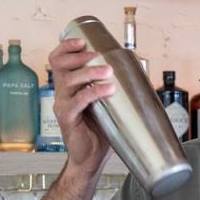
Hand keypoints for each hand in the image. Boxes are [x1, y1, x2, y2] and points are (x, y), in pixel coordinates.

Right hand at [49, 38, 115, 177]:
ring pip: (69, 81)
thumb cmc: (100, 130)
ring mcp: (63, 105)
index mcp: (69, 87)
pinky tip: (108, 90)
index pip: (59, 60)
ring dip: (90, 73)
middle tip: (99, 56)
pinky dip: (94, 93)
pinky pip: (77, 101)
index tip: (82, 41)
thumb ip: (114, 86)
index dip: (66, 48)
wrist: (91, 157)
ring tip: (108, 72)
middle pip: (61, 66)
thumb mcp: (107, 103)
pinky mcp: (67, 119)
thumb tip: (140, 68)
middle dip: (80, 57)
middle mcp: (62, 93)